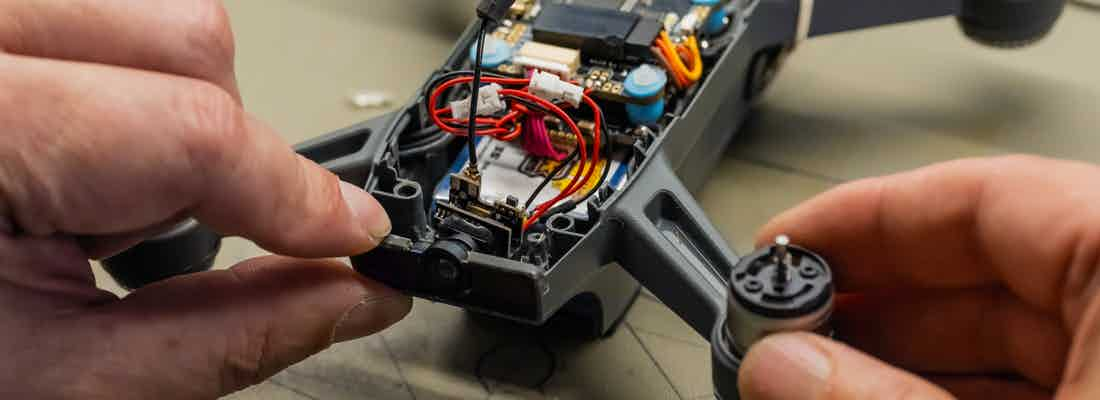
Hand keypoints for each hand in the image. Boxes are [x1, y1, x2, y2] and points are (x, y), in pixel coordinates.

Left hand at [0, 1, 408, 398]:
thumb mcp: (56, 382)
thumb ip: (227, 334)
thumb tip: (349, 294)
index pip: (188, 128)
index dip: (297, 193)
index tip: (352, 238)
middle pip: (179, 33)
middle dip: (217, 145)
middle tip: (150, 237)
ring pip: (143, 11)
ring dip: (161, 109)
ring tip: (79, 201)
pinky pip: (90, 19)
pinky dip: (112, 85)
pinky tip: (51, 161)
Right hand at [739, 155, 1099, 399]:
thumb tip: (783, 365)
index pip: (985, 196)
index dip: (865, 217)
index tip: (787, 242)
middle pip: (990, 268)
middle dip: (872, 299)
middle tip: (786, 323)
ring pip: (1011, 332)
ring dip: (902, 354)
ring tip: (815, 371)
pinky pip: (1046, 379)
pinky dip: (959, 393)